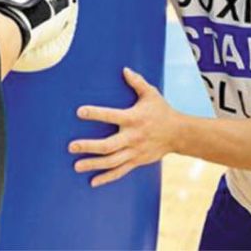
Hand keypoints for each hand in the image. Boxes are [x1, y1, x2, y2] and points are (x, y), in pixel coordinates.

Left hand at [69, 67, 180, 186]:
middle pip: (108, 145)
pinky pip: (120, 171)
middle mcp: (133, 137)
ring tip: (76, 166)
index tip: (79, 112)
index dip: (95, 114)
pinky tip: (93, 181)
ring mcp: (135, 152)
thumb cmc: (162, 111)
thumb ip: (137, 82)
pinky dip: (106, 178)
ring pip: (112, 161)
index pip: (111, 116)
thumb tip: (124, 69)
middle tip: (71, 147)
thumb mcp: (151, 94)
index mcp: (134, 118)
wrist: (179, 134)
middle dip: (89, 146)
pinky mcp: (137, 161)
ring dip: (93, 164)